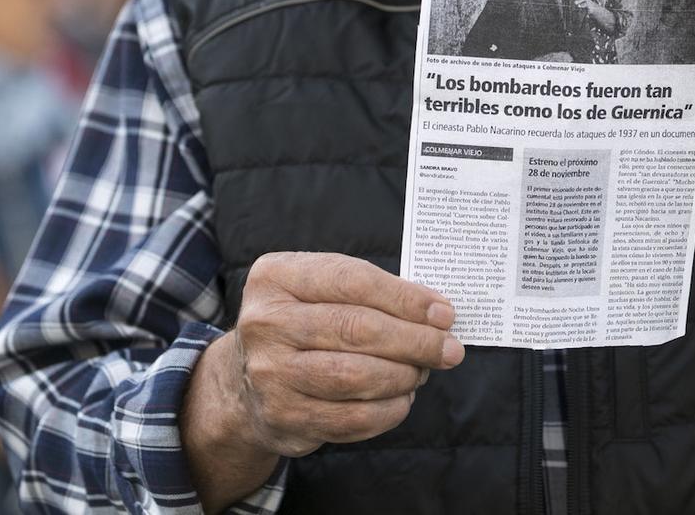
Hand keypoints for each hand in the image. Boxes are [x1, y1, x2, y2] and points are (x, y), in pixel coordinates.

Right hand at [201, 252, 461, 459]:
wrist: (246, 378)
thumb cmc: (302, 323)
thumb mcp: (322, 289)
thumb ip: (372, 292)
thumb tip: (437, 314)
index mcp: (277, 277)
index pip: (354, 281)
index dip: (406, 299)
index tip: (444, 314)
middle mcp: (266, 322)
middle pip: (358, 330)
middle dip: (415, 341)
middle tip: (449, 349)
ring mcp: (269, 373)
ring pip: (357, 376)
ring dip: (404, 376)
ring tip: (422, 372)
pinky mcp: (282, 416)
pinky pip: (351, 418)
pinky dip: (388, 411)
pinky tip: (402, 399)